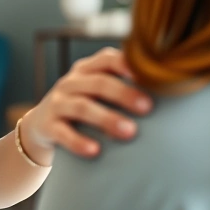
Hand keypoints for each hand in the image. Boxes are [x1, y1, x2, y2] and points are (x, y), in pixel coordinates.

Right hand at [20, 47, 150, 160]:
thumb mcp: (95, 92)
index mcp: (86, 70)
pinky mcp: (47, 126)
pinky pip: (63, 133)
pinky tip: (95, 151)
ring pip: (82, 107)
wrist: (40, 127)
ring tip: (129, 132)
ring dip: (106, 118)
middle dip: (124, 94)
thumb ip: (121, 87)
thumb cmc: (81, 107)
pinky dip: (78, 141)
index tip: (148, 74)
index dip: (126, 63)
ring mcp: (57, 103)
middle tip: (148, 107)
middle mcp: (70, 82)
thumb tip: (168, 92)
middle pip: (98, 83)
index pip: (107, 58)